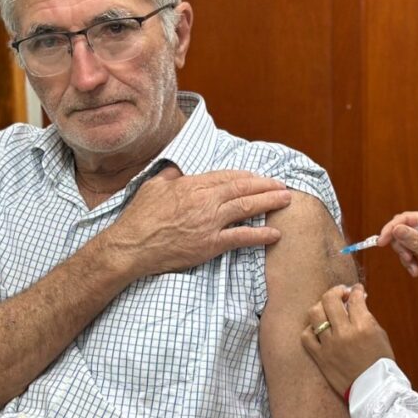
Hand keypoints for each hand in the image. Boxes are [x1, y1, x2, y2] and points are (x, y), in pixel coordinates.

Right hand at [107, 167, 291, 276]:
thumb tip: (180, 170)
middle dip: (266, 185)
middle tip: (282, 184)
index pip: (227, 176)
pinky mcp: (210, 244)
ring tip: (286, 200)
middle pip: (242, 188)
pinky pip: (241, 237)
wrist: (132, 246)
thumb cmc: (139, 217)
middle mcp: (204, 200)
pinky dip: (260, 235)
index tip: (258, 177)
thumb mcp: (153, 187)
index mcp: (191, 184)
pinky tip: (275, 234)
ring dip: (269, 202)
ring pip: (247, 208)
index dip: (246, 176)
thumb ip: (171, 176)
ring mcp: (209, 222)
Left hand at [301, 285, 393, 395]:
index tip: (356, 290)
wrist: (374, 391)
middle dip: (336, 291)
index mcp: (363, 327)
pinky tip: (319, 329)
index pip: (355, 299)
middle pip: (330, 300)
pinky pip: (306, 336)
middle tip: (341, 294)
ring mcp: (330, 345)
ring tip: (328, 309)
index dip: (355, 290)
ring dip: (321, 306)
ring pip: (315, 314)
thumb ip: (367, 317)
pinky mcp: (320, 357)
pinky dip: (311, 329)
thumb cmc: (381, 363)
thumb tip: (356, 302)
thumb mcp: (381, 336)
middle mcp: (344, 333)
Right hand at [377, 211, 417, 286]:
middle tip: (408, 262)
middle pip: (406, 228)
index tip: (381, 243)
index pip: (407, 218)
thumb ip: (416, 242)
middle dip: (402, 246)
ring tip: (415, 269)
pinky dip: (414, 256)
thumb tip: (397, 229)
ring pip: (410, 238)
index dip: (391, 229)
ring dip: (408, 254)